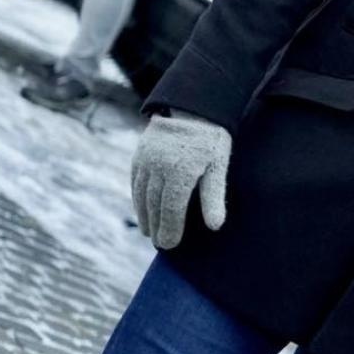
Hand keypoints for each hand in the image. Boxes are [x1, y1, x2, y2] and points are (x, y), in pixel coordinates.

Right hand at [130, 113, 231, 248]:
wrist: (194, 109)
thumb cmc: (211, 141)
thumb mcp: (218, 167)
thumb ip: (214, 197)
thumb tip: (215, 226)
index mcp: (180, 171)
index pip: (171, 208)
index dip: (170, 228)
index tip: (169, 245)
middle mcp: (159, 167)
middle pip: (155, 204)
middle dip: (157, 226)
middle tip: (160, 244)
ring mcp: (146, 160)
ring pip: (142, 195)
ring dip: (144, 215)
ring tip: (149, 232)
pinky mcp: (139, 155)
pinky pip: (136, 182)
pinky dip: (138, 198)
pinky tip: (142, 210)